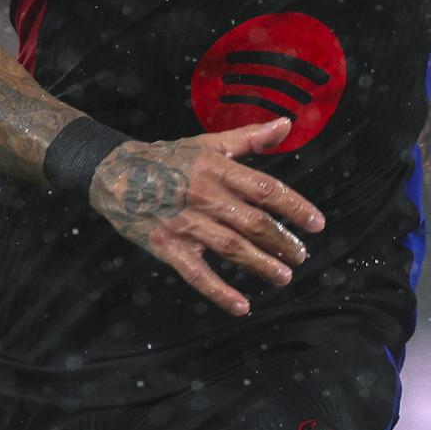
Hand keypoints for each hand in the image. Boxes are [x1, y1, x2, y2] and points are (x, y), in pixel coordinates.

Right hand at [88, 118, 325, 315]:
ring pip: (231, 247)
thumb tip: (286, 124)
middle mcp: (205, 196)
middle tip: (301, 255)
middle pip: (253, 222)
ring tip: (284, 276)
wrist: (114, 173)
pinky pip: (196, 273)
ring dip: (261, 264)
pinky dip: (219, 291)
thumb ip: (250, 137)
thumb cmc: (168, 157)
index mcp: (218, 169)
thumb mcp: (209, 142)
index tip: (316, 223)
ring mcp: (185, 223)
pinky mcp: (167, 246)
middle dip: (282, 240)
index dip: (294, 207)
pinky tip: (241, 306)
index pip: (265, 189)